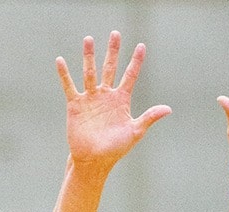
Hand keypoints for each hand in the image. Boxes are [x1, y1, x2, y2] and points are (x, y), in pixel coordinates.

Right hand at [56, 32, 170, 168]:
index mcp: (121, 101)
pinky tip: (60, 60)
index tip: (141, 46)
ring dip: (89, 56)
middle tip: (115, 34)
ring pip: (90, 72)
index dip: (136, 61)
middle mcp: (106, 96)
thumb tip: (168, 109)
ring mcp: (91, 98)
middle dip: (113, 51)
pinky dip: (64, 74)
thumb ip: (149, 117)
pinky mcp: (76, 104)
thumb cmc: (116, 149)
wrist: (94, 160)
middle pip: (110, 68)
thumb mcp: (135, 131)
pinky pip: (69, 86)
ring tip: (88, 39)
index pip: (130, 76)